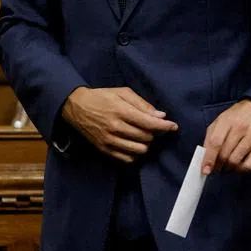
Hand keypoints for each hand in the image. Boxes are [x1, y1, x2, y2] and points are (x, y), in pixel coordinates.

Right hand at [62, 87, 177, 162]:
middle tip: (154, 127)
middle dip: (155, 133)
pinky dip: (135, 154)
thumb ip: (142, 104)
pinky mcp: (104, 149)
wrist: (76, 107)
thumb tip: (161, 116)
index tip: (174, 126)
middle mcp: (115, 127)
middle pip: (146, 138)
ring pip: (139, 150)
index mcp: (121, 111)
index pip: (149, 123)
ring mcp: (109, 140)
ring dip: (146, 144)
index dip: (164, 126)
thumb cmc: (102, 97)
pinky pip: (127, 158)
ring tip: (143, 136)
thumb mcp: (122, 92)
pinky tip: (134, 144)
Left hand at [202, 99, 250, 175]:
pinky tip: (238, 165)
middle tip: (217, 165)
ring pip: (236, 161)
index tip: (205, 170)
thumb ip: (210, 138)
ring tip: (227, 163)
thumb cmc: (236, 117)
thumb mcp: (220, 121)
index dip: (209, 158)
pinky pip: (249, 165)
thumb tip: (205, 158)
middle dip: (218, 164)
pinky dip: (241, 169)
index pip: (215, 142)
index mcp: (227, 120)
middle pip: (225, 154)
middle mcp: (240, 128)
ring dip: (228, 167)